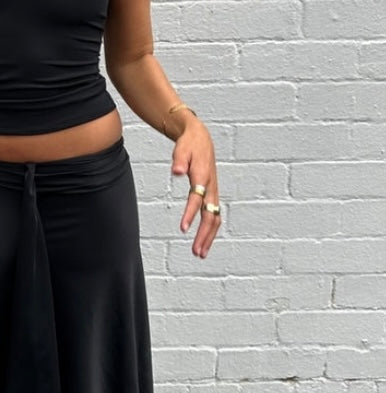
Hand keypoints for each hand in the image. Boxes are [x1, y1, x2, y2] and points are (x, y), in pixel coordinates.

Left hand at [170, 118, 220, 258]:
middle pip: (210, 215)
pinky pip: (214, 215)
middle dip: (204, 234)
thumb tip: (176, 172)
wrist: (201, 139)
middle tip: (196, 252)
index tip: (183, 228)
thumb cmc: (189, 145)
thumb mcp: (181, 150)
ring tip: (200, 253)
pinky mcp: (212, 194)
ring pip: (215, 218)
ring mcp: (213, 192)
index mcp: (202, 176)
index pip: (196, 199)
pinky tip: (203, 241)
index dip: (190, 213)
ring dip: (208, 237)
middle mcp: (211, 187)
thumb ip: (179, 161)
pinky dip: (210, 230)